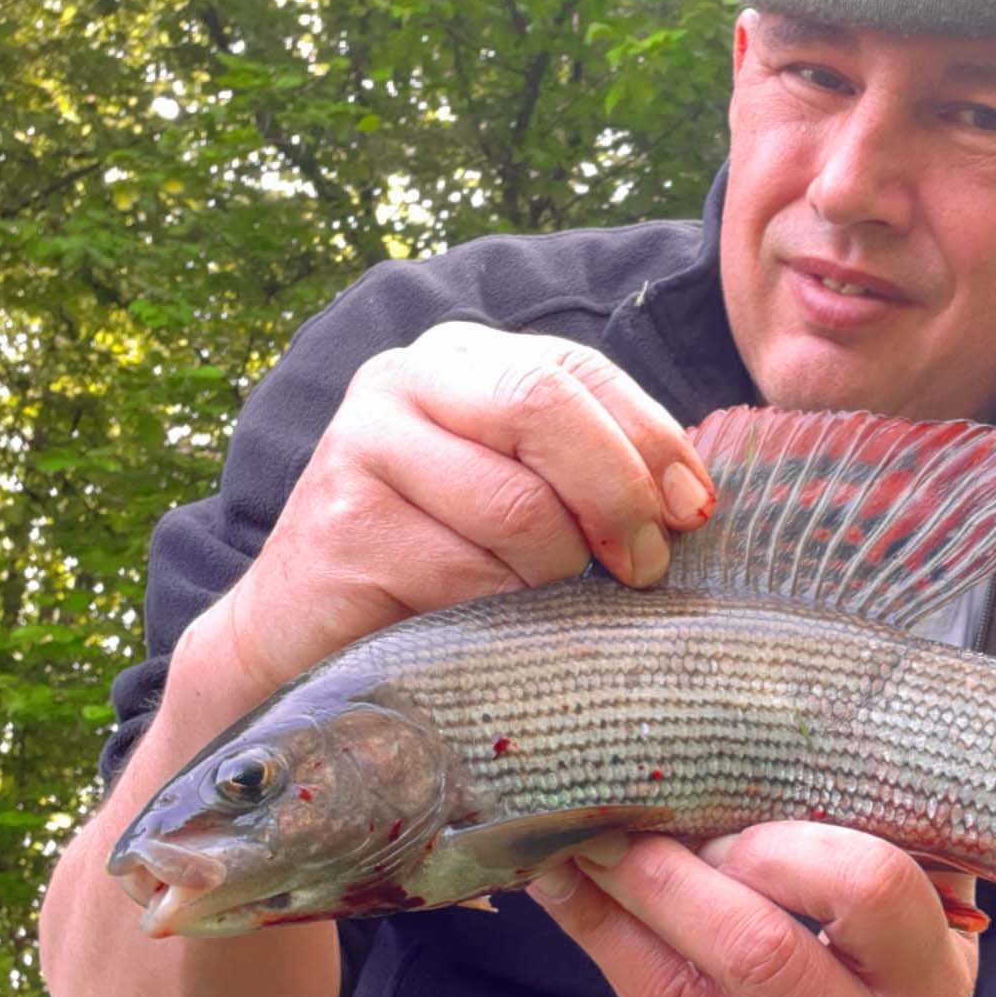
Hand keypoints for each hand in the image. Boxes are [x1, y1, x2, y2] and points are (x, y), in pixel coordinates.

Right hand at [216, 321, 714, 698]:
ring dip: (560, 574)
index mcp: (462, 359)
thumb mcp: (522, 497)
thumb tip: (694, 501)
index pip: (581, 371)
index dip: (653, 441)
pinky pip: (471, 577)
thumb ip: (595, 473)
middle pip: (544, 407)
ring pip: (518, 508)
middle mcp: (403, 380)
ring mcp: (362, 448)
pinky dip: (505, 616)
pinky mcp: (343, 530)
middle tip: (645, 567)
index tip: (694, 513)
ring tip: (551, 604)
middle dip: (618, 494)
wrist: (302, 637)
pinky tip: (490, 630)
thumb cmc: (441, 564)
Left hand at [527, 822, 981, 996]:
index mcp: (928, 984)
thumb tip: (815, 744)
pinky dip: (609, 953)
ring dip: (614, 911)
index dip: (788, 845)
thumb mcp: (934, 940)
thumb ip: (901, 852)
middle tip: (622, 823)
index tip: (734, 817)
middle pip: (759, 951)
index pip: (871, 890)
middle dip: (672, 877)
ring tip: (573, 851)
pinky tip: (575, 901)